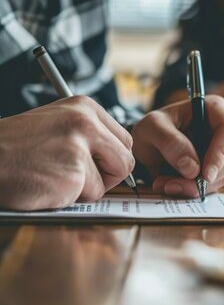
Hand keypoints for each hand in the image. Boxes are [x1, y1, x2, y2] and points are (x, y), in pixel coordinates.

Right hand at [0, 96, 134, 209]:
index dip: (110, 158)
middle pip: (126, 160)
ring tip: (56, 177)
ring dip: (88, 187)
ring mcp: (80, 146)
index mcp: (85, 107)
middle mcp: (86, 122)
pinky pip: (91, 195)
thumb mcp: (58, 126)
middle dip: (107, 175)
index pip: (124, 139)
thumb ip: (90, 136)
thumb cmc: (16, 149)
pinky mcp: (73, 172)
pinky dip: (72, 197)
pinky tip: (48, 185)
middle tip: (76, 176)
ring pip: (111, 179)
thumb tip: (121, 158)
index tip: (91, 162)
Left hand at [132, 95, 223, 197]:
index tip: (205, 175)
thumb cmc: (153, 128)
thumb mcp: (152, 128)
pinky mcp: (219, 169)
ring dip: (196, 186)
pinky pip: (214, 185)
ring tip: (166, 184)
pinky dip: (192, 190)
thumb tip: (193, 169)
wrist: (146, 146)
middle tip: (174, 185)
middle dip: (206, 177)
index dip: (221, 154)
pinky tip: (171, 185)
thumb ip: (170, 143)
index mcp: (215, 109)